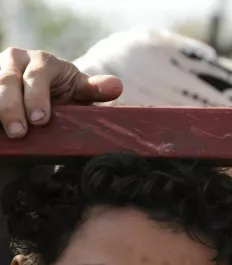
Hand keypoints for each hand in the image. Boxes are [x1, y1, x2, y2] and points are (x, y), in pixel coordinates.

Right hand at [0, 47, 122, 138]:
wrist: (39, 91)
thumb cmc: (62, 91)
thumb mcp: (79, 90)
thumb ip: (95, 90)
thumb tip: (116, 87)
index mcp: (42, 61)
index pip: (37, 75)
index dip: (37, 97)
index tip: (40, 120)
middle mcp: (15, 59)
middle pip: (8, 81)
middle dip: (12, 108)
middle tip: (20, 133)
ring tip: (6, 133)